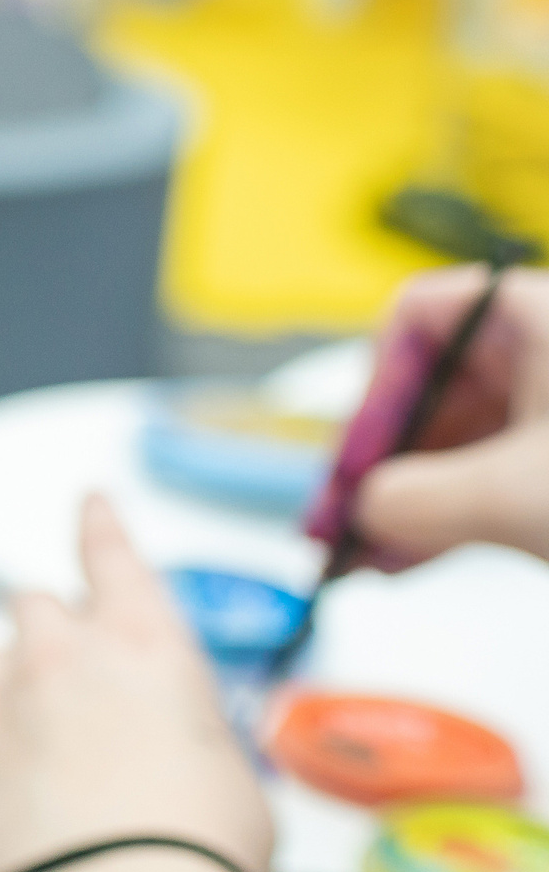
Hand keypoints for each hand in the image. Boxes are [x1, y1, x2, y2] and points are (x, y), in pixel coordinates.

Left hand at [0, 495, 272, 871]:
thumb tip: (186, 765)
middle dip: (48, 631)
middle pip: (33, 604)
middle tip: (69, 682)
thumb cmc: (197, 853)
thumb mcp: (233, 780)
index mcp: (147, 646)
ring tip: (38, 752)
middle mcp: (64, 657)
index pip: (114, 556)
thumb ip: (195, 743)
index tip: (89, 505)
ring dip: (6, 689)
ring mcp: (0, 701)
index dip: (99, 525)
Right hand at [353, 265, 548, 565]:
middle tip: (342, 520)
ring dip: (404, 497)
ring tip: (366, 555)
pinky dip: (445, 511)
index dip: (375, 386)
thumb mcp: (514, 495)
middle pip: (428, 386)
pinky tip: (406, 557)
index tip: (359, 455)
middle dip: (380, 462)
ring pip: (456, 437)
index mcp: (537, 316)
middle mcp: (546, 348)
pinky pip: (489, 470)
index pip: (418, 314)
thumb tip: (365, 509)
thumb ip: (416, 500)